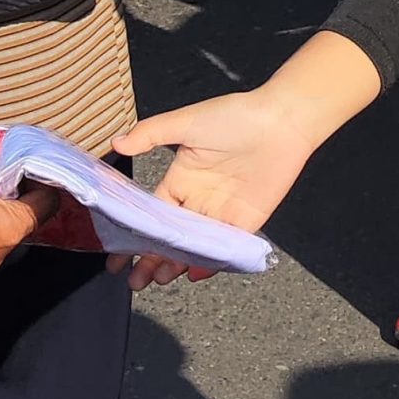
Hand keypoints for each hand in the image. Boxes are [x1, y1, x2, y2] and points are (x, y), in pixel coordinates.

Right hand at [114, 31, 381, 287]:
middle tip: (135, 282)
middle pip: (170, 238)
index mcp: (180, 180)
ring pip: (194, 248)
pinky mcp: (246, 222)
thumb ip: (150, 134)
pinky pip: (225, 248)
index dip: (134, 236)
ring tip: (160, 280)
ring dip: (176, 264)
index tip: (116, 258)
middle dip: (150, 260)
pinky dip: (211, 263)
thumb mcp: (186, 122)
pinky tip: (196, 274)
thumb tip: (116, 143)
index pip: (152, 215)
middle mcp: (197, 201)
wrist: (282, 122)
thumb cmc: (233, 117)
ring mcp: (221, 213)